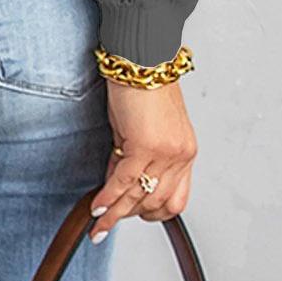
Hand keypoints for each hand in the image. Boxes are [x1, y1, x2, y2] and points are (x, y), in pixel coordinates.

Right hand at [88, 76, 197, 243]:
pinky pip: (124, 181)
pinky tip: (96, 207)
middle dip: (128, 215)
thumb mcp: (142, 127)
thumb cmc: (142, 83)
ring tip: (98, 223)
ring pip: (139, 196)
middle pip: (155, 202)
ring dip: (116, 213)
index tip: (130, 213)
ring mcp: (165, 153)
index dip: (151, 211)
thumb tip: (117, 181)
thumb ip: (133, 155)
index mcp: (185, 153)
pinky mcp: (145, 145)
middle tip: (106, 222)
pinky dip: (108, 197)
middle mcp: (180, 156)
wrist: (142, 57)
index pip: (174, 198)